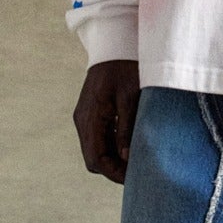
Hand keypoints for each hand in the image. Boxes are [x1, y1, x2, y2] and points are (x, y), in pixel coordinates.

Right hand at [73, 59, 140, 182]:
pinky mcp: (92, 113)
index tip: (134, 179)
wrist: (114, 44)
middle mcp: (83, 120)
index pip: (96, 159)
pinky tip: (131, 144)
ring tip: (138, 160)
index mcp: (90, 118)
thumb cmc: (125, 68)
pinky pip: (99, 137)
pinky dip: (113, 146)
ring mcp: (85, 117)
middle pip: (94, 158)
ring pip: (96, 149)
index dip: (114, 173)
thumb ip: (127, 128)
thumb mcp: (131, 98)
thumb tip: (126, 157)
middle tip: (139, 172)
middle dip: (114, 169)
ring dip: (114, 158)